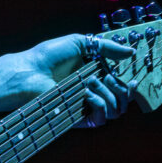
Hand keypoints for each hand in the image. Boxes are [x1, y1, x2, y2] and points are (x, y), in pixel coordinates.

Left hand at [13, 34, 135, 127]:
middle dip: (121, 88)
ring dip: (108, 94)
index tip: (132, 78)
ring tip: (90, 83)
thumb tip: (131, 52)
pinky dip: (100, 105)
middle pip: (123, 99)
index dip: (130, 84)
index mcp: (95, 75)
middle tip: (106, 77)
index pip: (121, 85)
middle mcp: (93, 91)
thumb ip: (106, 47)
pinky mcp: (79, 117)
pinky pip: (102, 119)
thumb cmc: (48, 56)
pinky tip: (87, 95)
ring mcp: (87, 105)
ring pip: (116, 110)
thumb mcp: (79, 43)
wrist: (29, 72)